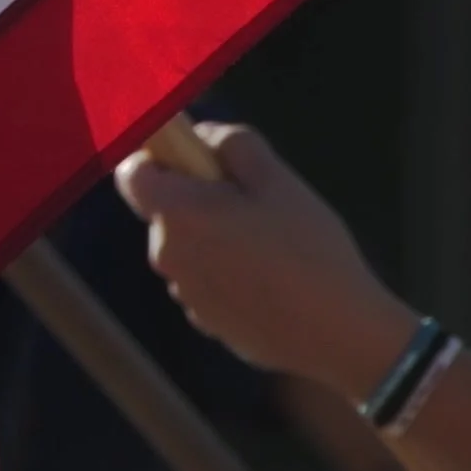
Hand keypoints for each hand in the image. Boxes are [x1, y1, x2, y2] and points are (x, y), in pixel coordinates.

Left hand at [112, 121, 417, 396]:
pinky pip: (209, 283)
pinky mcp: (206, 321)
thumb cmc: (308, 250)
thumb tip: (204, 135)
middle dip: (201, 201)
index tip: (194, 160)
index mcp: (176, 214)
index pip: (131, 173)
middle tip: (256, 205)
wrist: (339, 335)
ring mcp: (184, 293)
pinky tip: (276, 283)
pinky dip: (231, 275)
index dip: (157, 158)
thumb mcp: (278, 182)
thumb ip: (235, 144)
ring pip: (190, 248)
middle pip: (167, 211)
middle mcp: (166, 255)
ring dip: (218, 240)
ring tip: (275, 248)